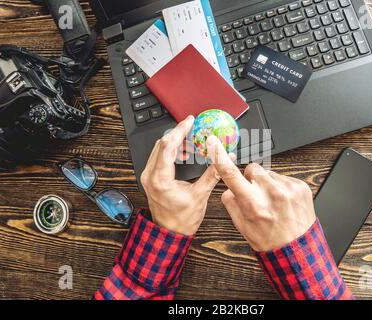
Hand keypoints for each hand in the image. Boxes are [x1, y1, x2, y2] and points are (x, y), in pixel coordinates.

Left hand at [141, 116, 220, 234]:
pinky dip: (171, 151)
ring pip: (159, 149)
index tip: (190, 121)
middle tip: (193, 127)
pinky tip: (183, 153)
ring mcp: (148, 177)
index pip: (168, 145)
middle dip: (178, 133)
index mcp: (161, 179)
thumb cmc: (181, 219)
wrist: (169, 233)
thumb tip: (223, 159)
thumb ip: (212, 174)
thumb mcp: (200, 195)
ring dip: (175, 142)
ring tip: (191, 142)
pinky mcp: (150, 178)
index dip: (180, 130)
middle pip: (162, 144)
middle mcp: (150, 176)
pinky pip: (158, 157)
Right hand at [206, 135, 315, 251]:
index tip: (214, 142)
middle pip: (252, 168)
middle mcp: (271, 193)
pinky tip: (284, 202)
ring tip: (273, 202)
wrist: (297, 251)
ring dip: (268, 183)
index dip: (219, 156)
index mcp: (253, 204)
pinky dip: (282, 187)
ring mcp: (288, 188)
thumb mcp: (242, 226)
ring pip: (269, 172)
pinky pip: (284, 177)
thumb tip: (229, 187)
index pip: (231, 174)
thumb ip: (232, 203)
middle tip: (257, 196)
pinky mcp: (301, 186)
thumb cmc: (269, 241)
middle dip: (251, 178)